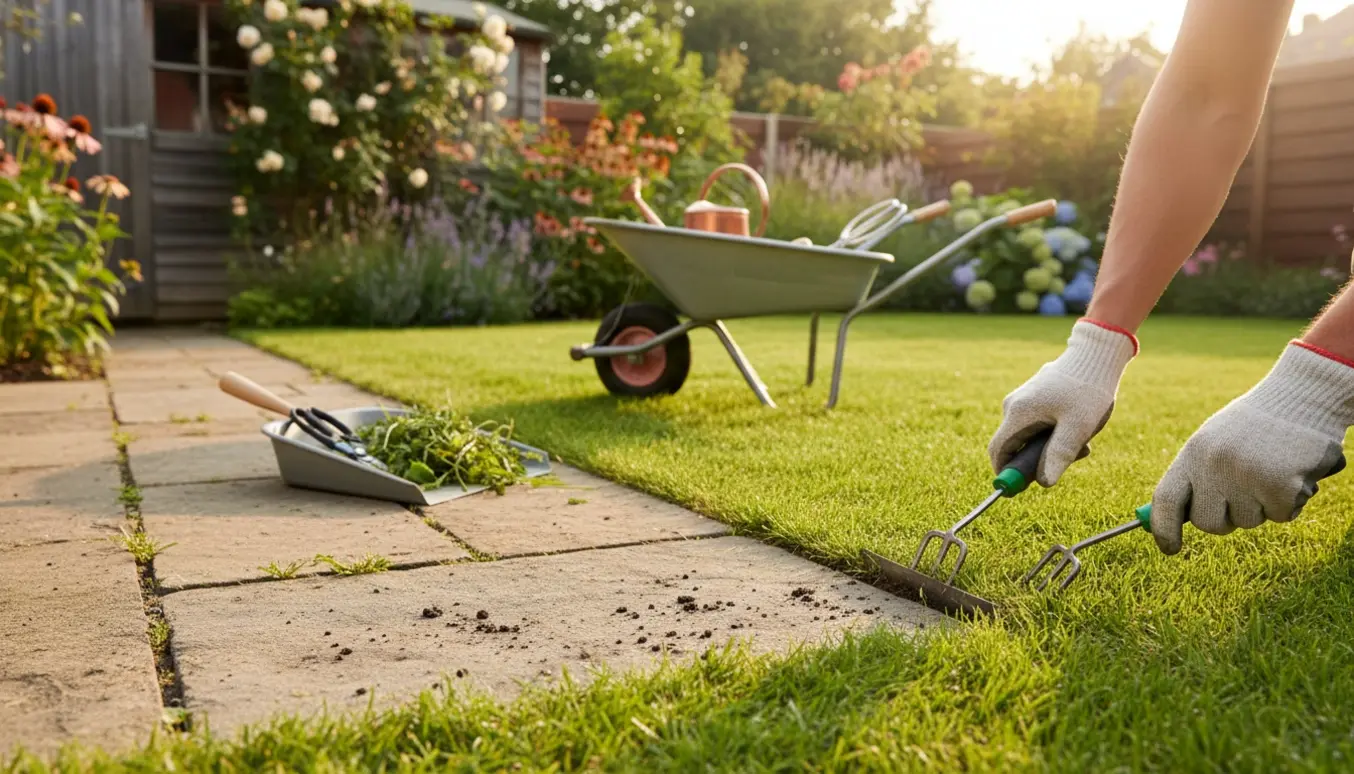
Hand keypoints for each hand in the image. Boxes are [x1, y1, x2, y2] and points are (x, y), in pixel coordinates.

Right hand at [989, 319, 1137, 486]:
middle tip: (1071, 458)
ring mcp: (1023, 399)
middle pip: (1015, 445)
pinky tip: (1078, 425)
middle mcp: (1014, 405)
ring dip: (1051, 445)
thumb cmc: (1088, 390)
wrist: (1097, 354)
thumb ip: (1059, 455)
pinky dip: (1054, 431)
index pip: (998, 451)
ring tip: (1082, 438)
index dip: (1007, 473)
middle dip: (1039, 459)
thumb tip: (1044, 483)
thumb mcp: (1078, 427)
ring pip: (1029, 435)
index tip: (1022, 488)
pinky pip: (1036, 423)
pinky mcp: (1035, 396)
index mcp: (1019, 413)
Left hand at [1150, 342, 1353, 553]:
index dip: (1163, 528)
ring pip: (1248, 521)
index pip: (1166, 500)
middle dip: (1226, 518)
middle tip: (1244, 493)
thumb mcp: (1214, 442)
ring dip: (1262, 505)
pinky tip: (1293, 472)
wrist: (1304, 397)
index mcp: (1193, 453)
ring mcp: (1247, 477)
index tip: (1168, 548)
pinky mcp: (1281, 486)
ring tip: (1270, 469)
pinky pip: (1281, 516)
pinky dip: (1290, 501)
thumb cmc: (1256, 424)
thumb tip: (1178, 518)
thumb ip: (1196, 476)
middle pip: (1208, 523)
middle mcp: (1215, 466)